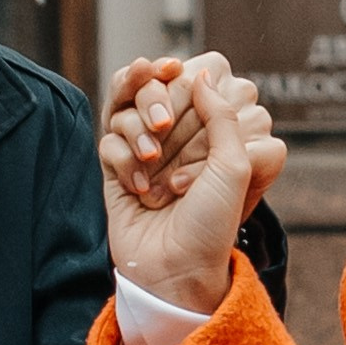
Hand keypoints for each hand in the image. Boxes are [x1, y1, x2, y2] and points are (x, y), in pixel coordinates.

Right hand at [100, 51, 285, 317]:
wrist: (172, 271)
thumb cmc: (212, 224)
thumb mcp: (235, 166)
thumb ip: (223, 114)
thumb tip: (199, 73)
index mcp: (221, 133)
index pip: (203, 80)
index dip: (193, 92)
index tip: (192, 107)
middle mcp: (185, 137)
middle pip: (162, 86)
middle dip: (163, 110)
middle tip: (163, 136)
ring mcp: (150, 148)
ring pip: (132, 106)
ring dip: (138, 129)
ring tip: (151, 162)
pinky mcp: (119, 164)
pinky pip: (110, 135)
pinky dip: (122, 158)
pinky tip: (137, 188)